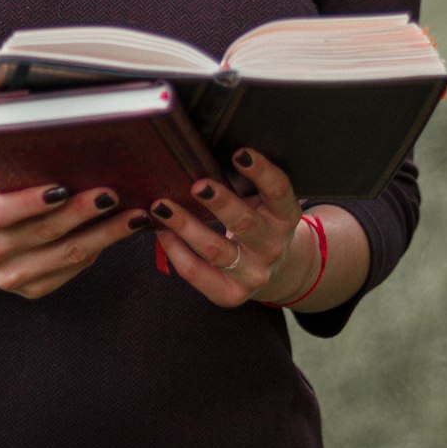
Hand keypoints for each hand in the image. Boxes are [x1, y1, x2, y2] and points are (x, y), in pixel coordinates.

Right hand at [0, 182, 149, 299]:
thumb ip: (15, 177)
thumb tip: (71, 159)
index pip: (1, 211)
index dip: (32, 201)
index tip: (62, 187)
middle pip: (44, 233)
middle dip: (83, 213)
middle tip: (113, 194)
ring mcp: (11, 277)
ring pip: (66, 254)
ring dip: (104, 235)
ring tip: (133, 217)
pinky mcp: (31, 290)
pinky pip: (71, 269)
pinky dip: (98, 249)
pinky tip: (118, 233)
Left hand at [150, 148, 317, 308]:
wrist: (277, 271)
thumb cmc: (260, 221)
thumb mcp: (264, 202)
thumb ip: (244, 183)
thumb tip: (199, 153)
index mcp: (285, 216)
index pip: (278, 191)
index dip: (261, 172)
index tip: (239, 153)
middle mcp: (273, 246)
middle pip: (245, 223)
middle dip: (220, 203)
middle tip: (196, 184)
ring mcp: (254, 274)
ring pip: (216, 250)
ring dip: (186, 226)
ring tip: (161, 206)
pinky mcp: (232, 294)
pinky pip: (199, 274)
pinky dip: (177, 252)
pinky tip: (162, 234)